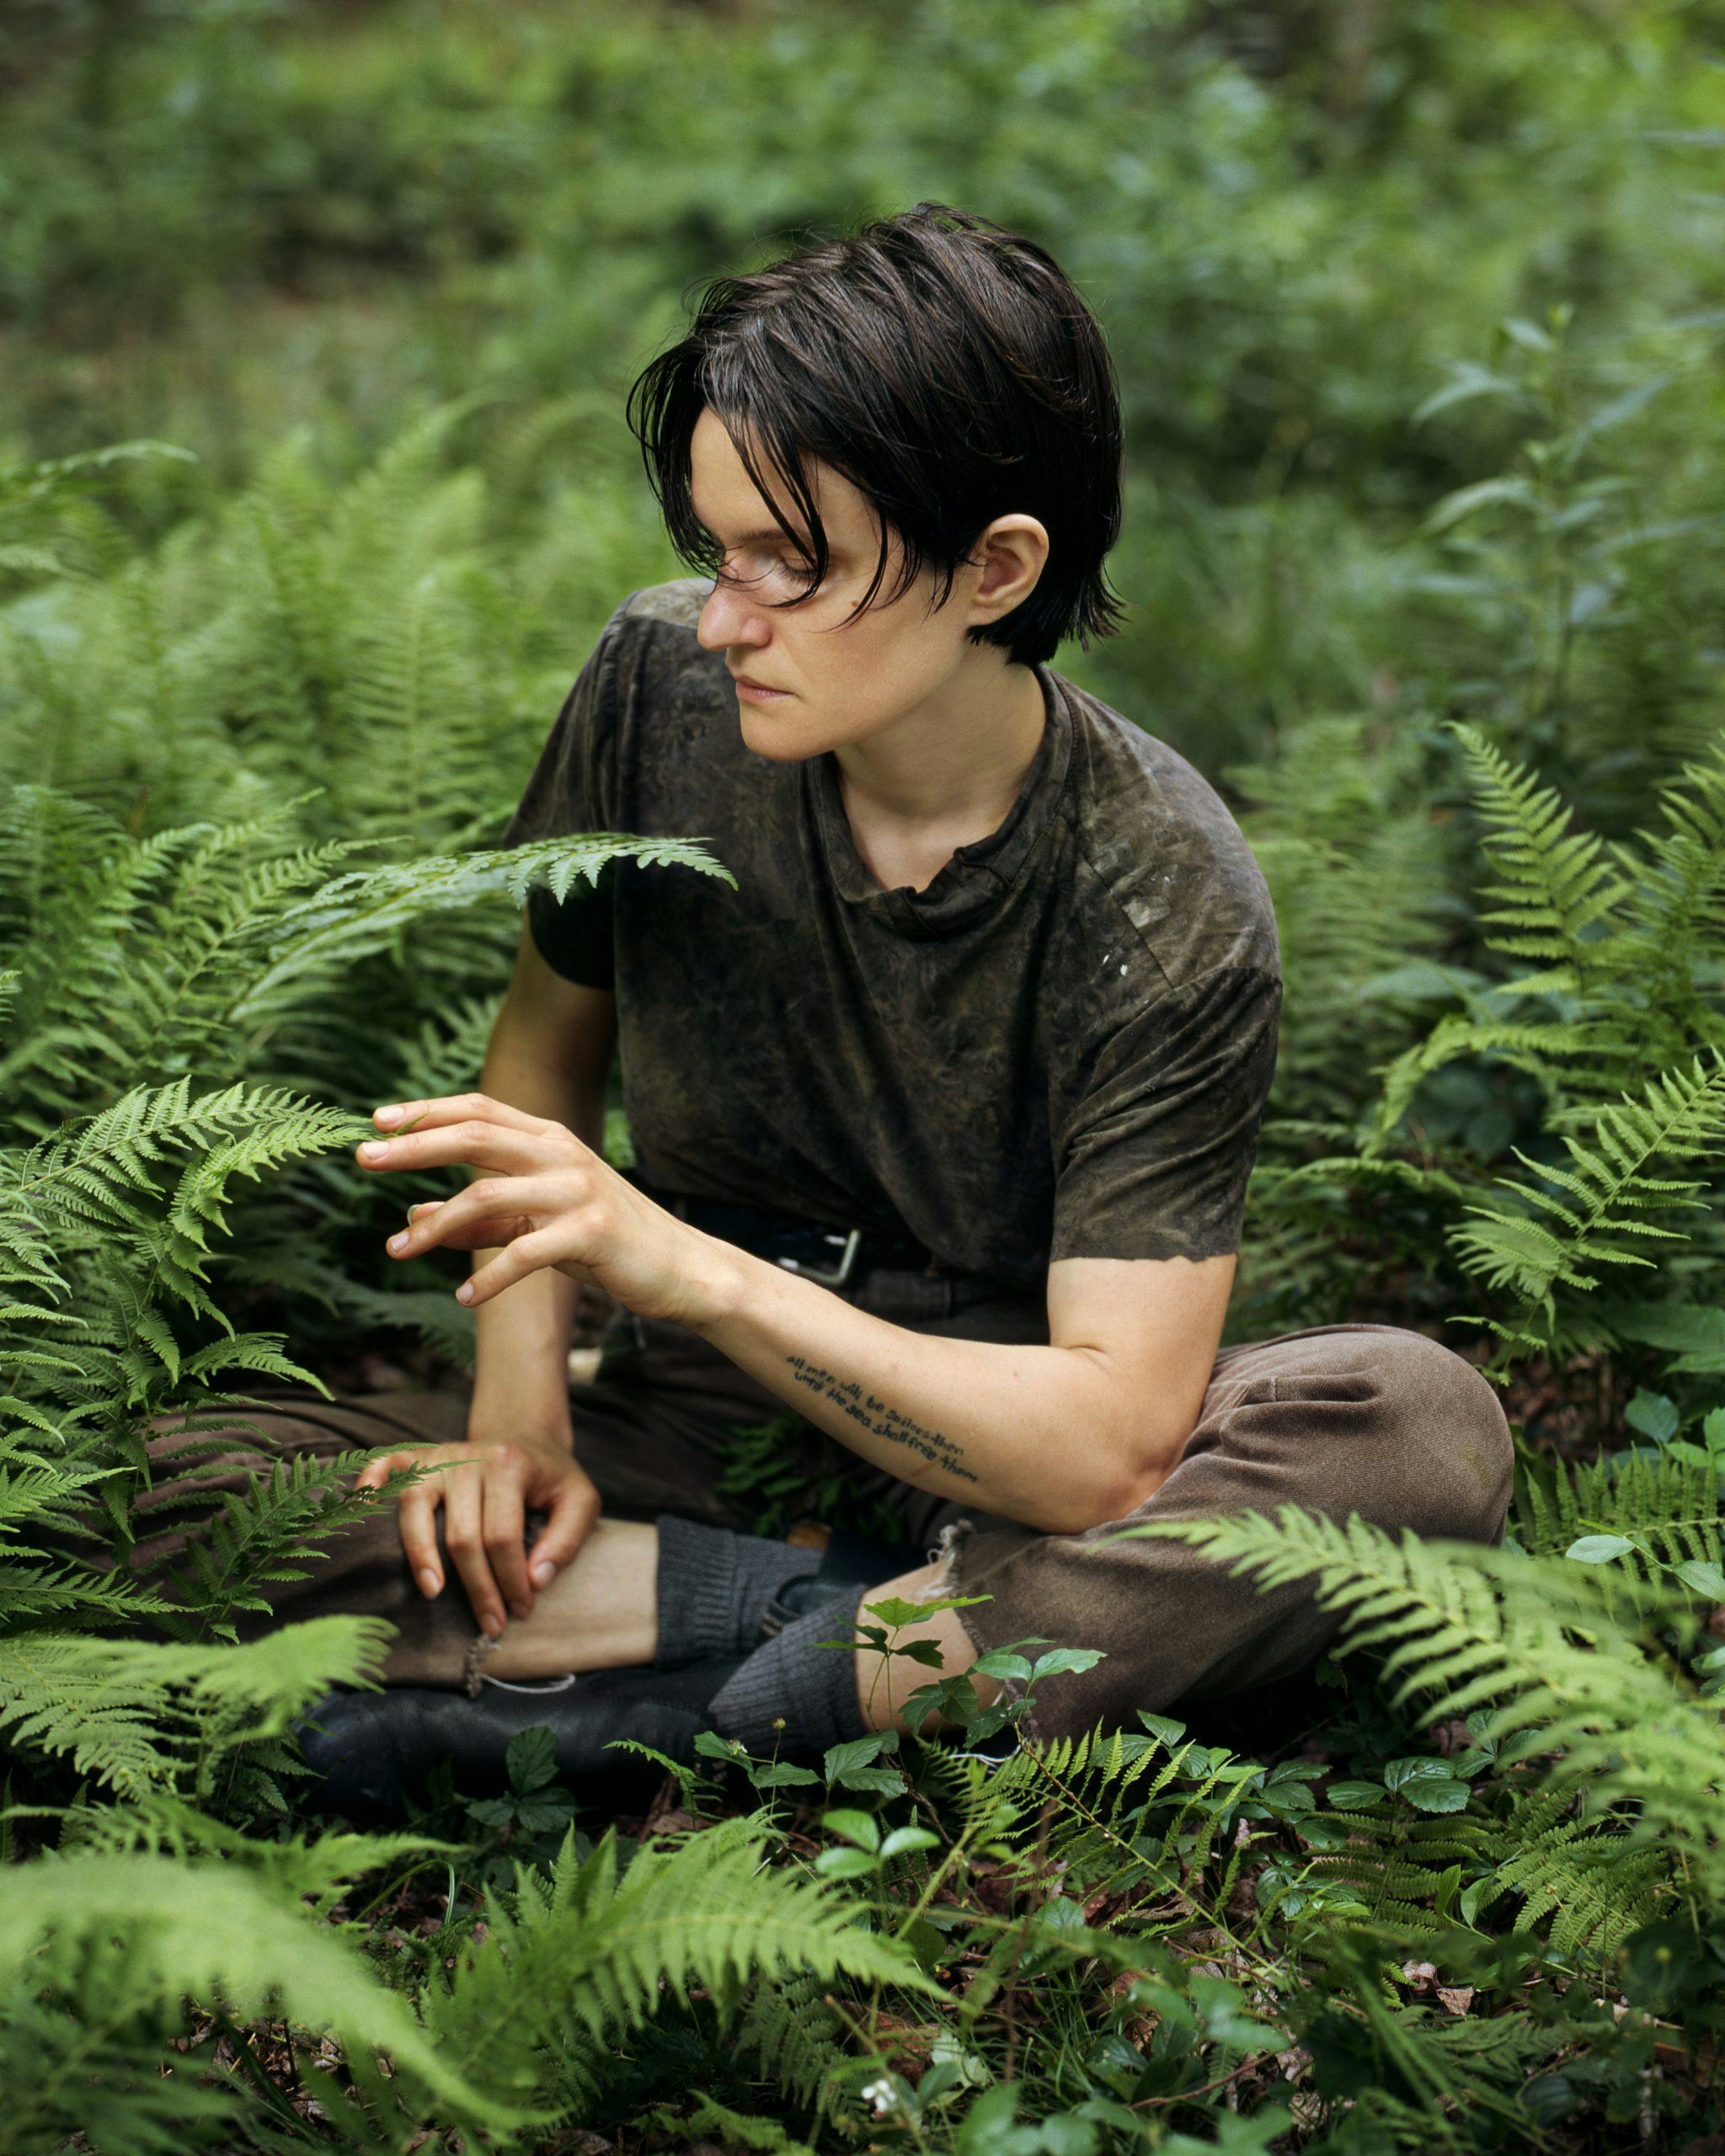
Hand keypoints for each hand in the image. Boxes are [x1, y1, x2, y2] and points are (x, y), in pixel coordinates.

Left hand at [355, 1092, 741, 1327]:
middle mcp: (561, 1153)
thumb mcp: (537, 1222)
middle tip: (362, 1159)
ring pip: (486, 1193)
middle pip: (474, 1136)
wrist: (680, 1269)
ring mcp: (577, 1189)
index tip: (376, 1120)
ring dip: (434, 1225)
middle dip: (412, 1147)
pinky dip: (488, 1278)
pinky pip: (523, 1253)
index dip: (426, 1111)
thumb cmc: (605, 1244)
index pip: (478, 1109)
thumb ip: (479, 1219)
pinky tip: (464, 1298)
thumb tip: (410, 1219)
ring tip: (396, 1252)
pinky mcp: (591, 1231)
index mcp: (550, 1139)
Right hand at [355, 1430, 600, 1634]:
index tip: (521, 1611)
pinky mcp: (415, 1456)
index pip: (503, 1536)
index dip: (511, 1580)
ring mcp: (437, 1455)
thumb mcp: (580, 1501)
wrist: (526, 1436)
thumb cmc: (551, 1478)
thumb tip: (536, 1581)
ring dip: (421, 1555)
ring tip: (435, 1593)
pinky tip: (363, 1511)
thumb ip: (566, 1540)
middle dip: (478, 1587)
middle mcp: (468, 1457)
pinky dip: (368, 1487)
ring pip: (416, 1509)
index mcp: (510, 1465)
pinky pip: (383, 1468)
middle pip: (462, 1535)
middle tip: (491, 1623)